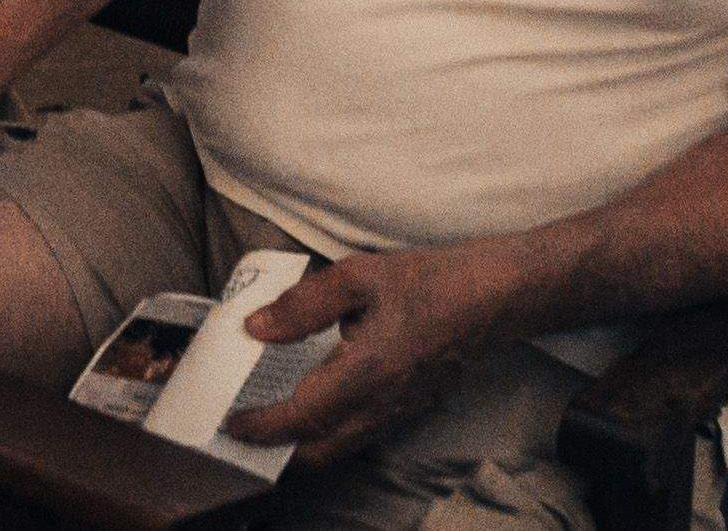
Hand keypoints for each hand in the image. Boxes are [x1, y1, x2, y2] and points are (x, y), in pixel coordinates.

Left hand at [220, 240, 533, 460]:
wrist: (496, 297)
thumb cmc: (431, 281)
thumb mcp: (358, 276)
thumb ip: (303, 305)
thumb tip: (257, 328)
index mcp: (367, 372)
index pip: (303, 416)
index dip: (263, 427)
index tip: (231, 424)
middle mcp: (384, 404)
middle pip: (320, 451)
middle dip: (279, 450)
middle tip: (245, 429)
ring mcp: (401, 411)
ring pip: (343, 447)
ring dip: (304, 444)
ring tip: (271, 420)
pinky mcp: (412, 407)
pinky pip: (363, 434)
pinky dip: (331, 432)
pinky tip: (316, 403)